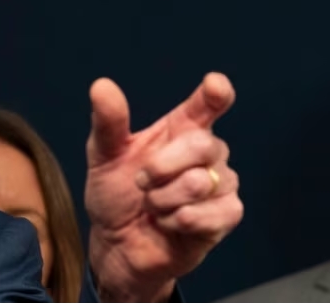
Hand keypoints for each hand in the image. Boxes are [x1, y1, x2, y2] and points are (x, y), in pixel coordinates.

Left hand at [84, 73, 243, 301]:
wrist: (117, 244)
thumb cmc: (115, 194)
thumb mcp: (103, 156)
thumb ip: (107, 123)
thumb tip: (102, 86)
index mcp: (181, 128)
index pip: (208, 104)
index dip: (215, 93)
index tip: (215, 84)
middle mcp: (207, 152)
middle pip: (202, 144)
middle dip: (161, 167)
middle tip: (140, 182)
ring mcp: (221, 183)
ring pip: (201, 183)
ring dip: (163, 200)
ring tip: (152, 206)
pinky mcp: (227, 216)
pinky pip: (211, 214)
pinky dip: (178, 221)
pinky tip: (169, 223)